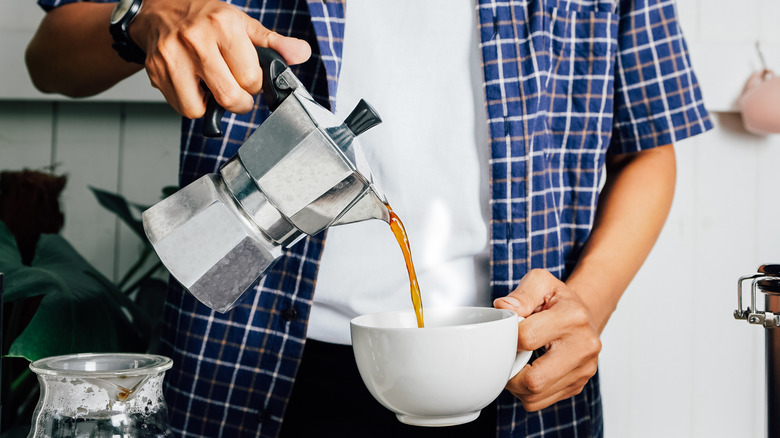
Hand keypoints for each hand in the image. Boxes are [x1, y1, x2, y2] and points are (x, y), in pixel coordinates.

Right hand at [129, 0, 310, 117]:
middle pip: (228, 97)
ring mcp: (173, 57)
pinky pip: (181, 107)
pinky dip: (191, 103)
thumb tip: (301, 53)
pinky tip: (193, 85)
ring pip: (201, 108)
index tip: (247, 77)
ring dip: (211, 105)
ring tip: (211, 86)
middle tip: (235, 89)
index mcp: (223, 26)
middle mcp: (196, 40)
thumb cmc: (204, 18)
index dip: (253, 83)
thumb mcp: (242, 24)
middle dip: (237, 101)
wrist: (159, 10)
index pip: (251, 78)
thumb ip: (274, 43)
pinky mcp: (156, 71)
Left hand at [493, 269, 600, 410]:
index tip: (507, 331)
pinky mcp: (577, 385)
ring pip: (535, 396)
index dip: (508, 337)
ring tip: (515, 363)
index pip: (527, 338)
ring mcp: (583, 370)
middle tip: (505, 356)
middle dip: (510, 371)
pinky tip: (526, 373)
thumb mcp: (540, 282)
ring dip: (516, 385)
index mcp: (573, 317)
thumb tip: (504, 307)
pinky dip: (526, 393)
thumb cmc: (558, 300)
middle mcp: (584, 346)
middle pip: (534, 379)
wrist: (584, 314)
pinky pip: (541, 402)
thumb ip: (521, 293)